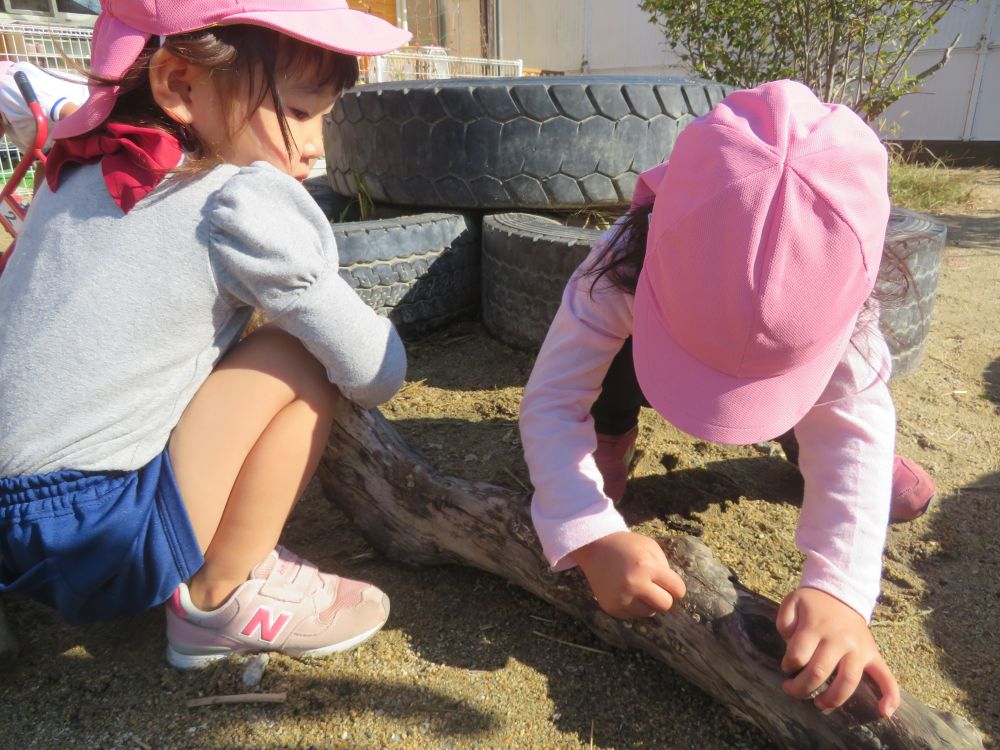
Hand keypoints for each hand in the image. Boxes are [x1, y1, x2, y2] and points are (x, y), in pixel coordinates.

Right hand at [572, 531, 685, 618]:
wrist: (594, 548)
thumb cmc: (627, 545)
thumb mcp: (650, 547)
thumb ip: (665, 567)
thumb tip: (674, 591)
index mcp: (646, 567)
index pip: (677, 590)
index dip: (676, 586)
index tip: (670, 583)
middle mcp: (633, 585)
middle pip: (665, 605)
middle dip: (664, 596)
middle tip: (655, 587)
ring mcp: (621, 598)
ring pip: (649, 613)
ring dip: (648, 602)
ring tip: (638, 588)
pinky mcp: (611, 608)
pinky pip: (633, 615)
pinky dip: (634, 606)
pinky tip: (626, 592)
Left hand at [777, 586, 899, 716]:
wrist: (842, 592)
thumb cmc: (813, 603)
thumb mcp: (792, 603)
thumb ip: (784, 621)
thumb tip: (788, 641)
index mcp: (816, 627)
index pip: (799, 655)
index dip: (788, 665)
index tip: (787, 667)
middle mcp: (840, 640)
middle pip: (820, 672)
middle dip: (802, 688)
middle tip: (792, 690)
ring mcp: (859, 649)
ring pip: (848, 681)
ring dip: (832, 699)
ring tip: (819, 704)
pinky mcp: (873, 654)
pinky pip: (886, 677)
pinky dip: (890, 696)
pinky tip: (884, 712)